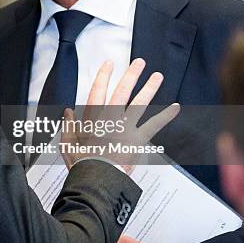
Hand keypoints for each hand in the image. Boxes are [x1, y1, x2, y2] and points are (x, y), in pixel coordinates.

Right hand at [60, 58, 179, 169]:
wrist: (97, 179)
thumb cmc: (82, 164)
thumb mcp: (68, 144)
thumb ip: (68, 126)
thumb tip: (68, 112)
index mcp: (93, 119)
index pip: (98, 91)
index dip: (104, 76)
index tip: (109, 64)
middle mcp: (110, 119)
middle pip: (122, 92)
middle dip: (130, 75)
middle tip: (139, 63)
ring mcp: (125, 128)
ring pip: (139, 104)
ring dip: (149, 88)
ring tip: (157, 76)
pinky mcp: (137, 140)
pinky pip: (153, 126)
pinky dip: (165, 116)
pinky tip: (175, 107)